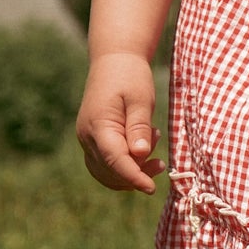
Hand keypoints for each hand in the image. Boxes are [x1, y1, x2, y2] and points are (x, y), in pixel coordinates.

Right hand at [76, 50, 163, 193]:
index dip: (133, 177)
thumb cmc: (130, 76)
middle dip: (136, 174)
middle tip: (161, 164)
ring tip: (154, 154)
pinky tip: (142, 151)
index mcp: (98, 125)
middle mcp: (87, 136)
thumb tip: (139, 155)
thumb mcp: (141, 99)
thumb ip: (139, 127)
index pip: (114, 160)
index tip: (152, 188)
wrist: (114, 60)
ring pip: (105, 171)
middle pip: (109, 170)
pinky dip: (123, 165)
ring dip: (130, 171)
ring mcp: (87, 139)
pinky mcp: (93, 139)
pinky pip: (105, 164)